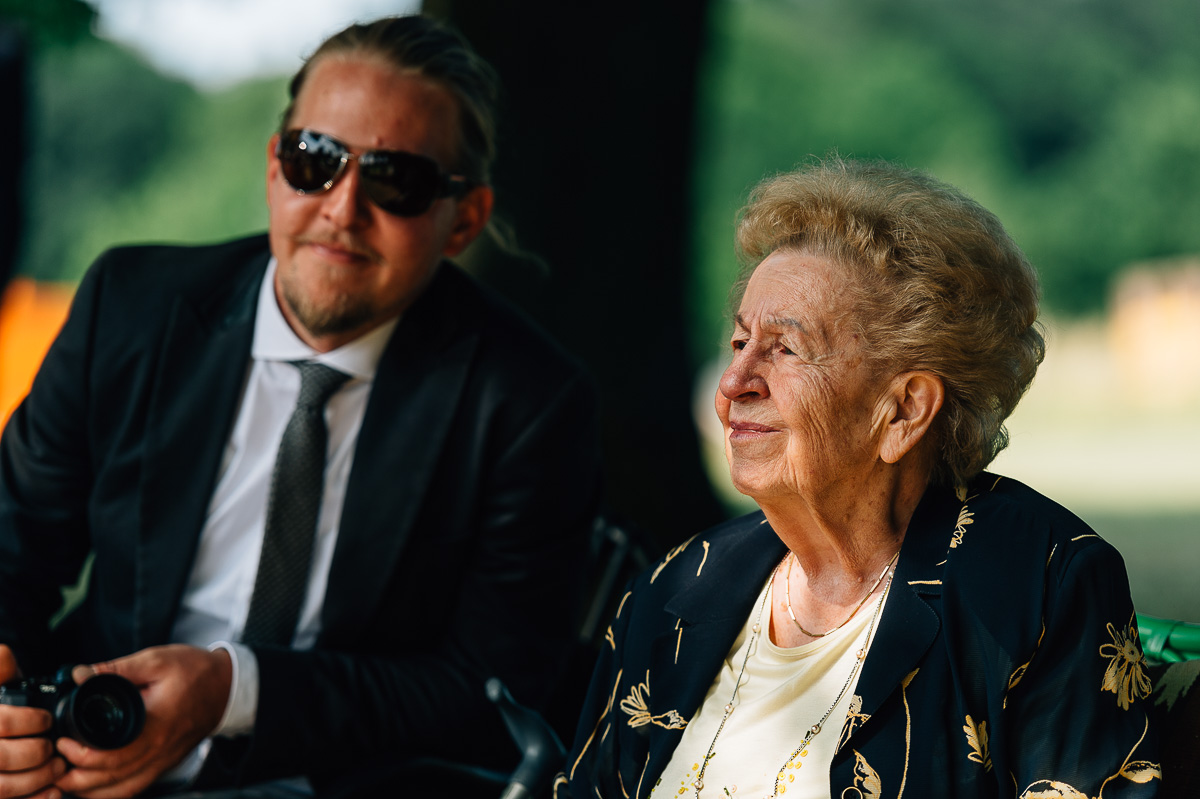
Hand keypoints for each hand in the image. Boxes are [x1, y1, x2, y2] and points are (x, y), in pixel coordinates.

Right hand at [0, 645, 66, 798]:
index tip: (44, 719)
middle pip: (1, 757)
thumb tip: (4, 654)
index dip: (27, 721)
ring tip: (57, 768)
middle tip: (53, 748)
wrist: (2, 741)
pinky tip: (52, 791)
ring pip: (2, 787)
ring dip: (36, 779)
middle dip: (35, 753)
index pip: (1, 723)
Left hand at [54, 645, 230, 798]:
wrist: (227, 686)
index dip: (79, 755)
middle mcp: (158, 751)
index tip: (62, 740)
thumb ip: (116, 669)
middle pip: (109, 781)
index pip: (111, 756)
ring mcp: (162, 762)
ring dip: (88, 790)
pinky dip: (108, 793)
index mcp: (154, 726)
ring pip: (118, 791)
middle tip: (53, 763)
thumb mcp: (157, 661)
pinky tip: (91, 784)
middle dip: (74, 777)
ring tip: (65, 776)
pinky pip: (132, 789)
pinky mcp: (164, 765)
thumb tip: (80, 674)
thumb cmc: (196, 672)